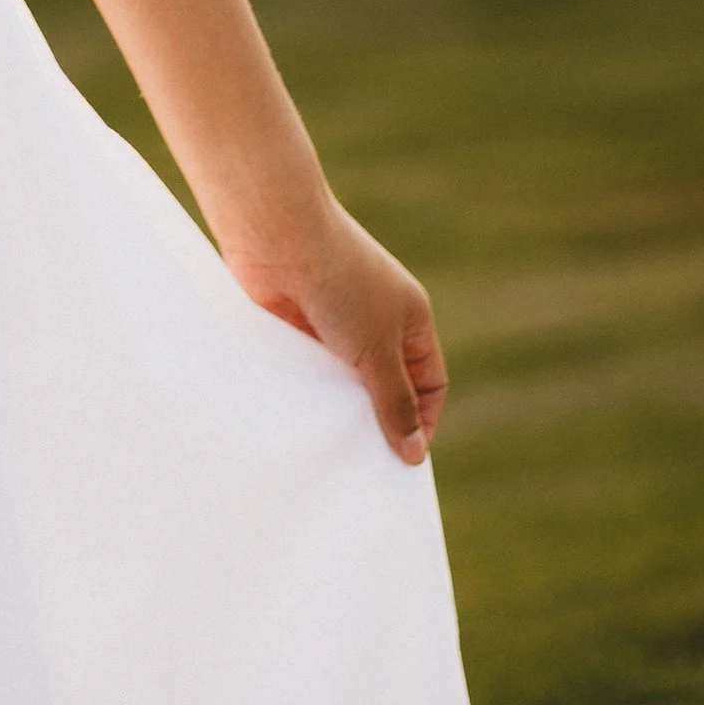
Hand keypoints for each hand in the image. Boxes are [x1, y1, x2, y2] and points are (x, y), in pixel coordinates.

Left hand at [222, 197, 449, 464]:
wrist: (275, 235)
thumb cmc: (338, 281)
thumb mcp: (378, 349)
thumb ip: (395, 402)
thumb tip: (414, 454)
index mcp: (409, 317)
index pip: (429, 382)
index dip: (422, 420)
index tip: (403, 460)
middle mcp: (374, 319)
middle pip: (384, 384)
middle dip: (378, 421)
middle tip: (365, 469)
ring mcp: (333, 322)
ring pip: (343, 381)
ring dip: (337, 409)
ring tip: (331, 452)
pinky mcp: (296, 325)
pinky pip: (309, 370)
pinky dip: (307, 392)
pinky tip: (301, 421)